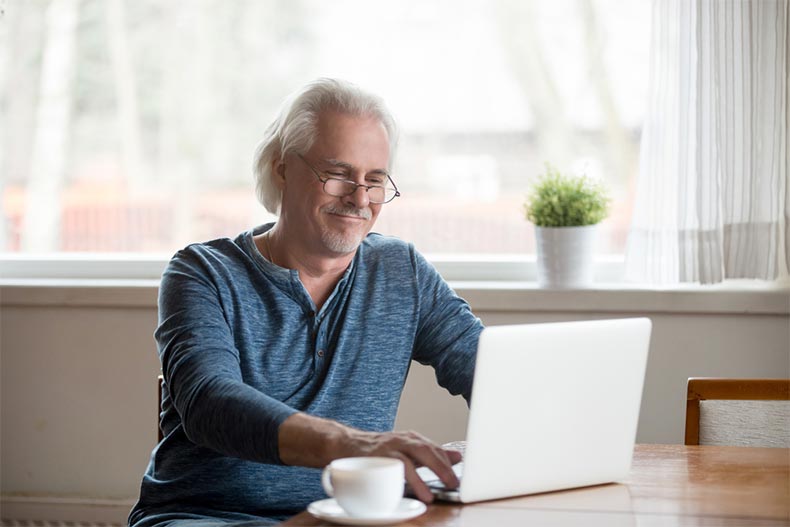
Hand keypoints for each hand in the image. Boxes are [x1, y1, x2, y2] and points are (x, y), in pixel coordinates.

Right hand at [278, 413, 460, 502]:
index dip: (449, 461)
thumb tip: (458, 457)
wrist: (345, 444)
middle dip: (442, 468)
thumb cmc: (380, 451)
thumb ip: (432, 455)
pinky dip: (405, 480)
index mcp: (413, 439)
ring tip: (431, 494)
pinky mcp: (376, 456)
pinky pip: (393, 468)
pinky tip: (412, 491)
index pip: (436, 448)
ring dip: (423, 477)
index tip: (463, 475)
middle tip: (453, 484)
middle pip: (427, 451)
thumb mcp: (408, 450)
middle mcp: (403, 440)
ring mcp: (389, 447)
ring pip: (410, 459)